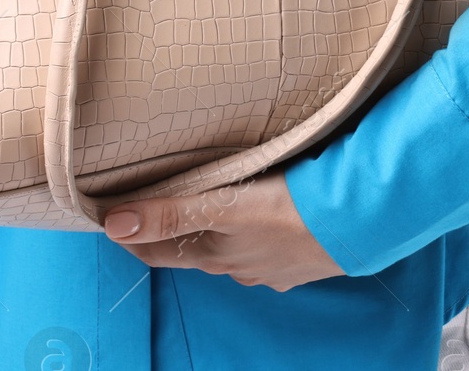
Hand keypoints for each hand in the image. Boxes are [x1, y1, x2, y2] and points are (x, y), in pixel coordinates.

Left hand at [101, 171, 344, 290]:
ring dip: (215, 230)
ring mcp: (270, 269)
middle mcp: (237, 269)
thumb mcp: (223, 207)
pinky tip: (262, 217)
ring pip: (230, 248)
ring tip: (208, 203)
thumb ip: (170, 213)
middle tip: (153, 199)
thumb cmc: (290, 209)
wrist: (359, 221)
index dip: (132, 234)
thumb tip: (112, 225)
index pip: (156, 250)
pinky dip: (252, 232)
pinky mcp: (299, 260)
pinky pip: (264, 247)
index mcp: (213, 256)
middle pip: (192, 249)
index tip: (110, 216)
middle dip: (172, 229)